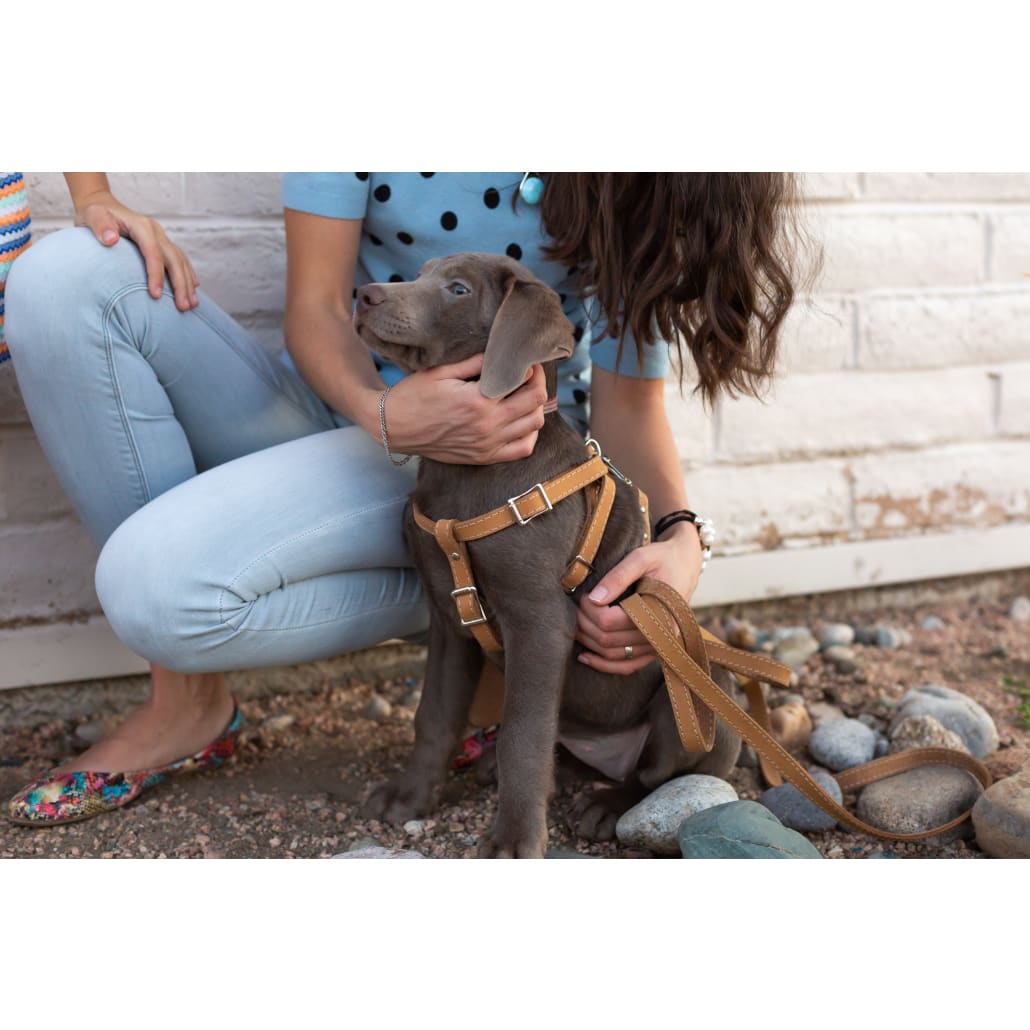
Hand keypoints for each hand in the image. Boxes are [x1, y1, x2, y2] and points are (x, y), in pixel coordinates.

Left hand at [73, 189, 198, 310]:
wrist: (100, 204)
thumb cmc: (94, 214)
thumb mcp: (92, 216)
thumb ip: (100, 226)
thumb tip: (111, 240)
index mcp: (141, 226)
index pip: (153, 253)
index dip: (156, 274)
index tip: (156, 296)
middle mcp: (156, 231)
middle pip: (174, 259)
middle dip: (180, 284)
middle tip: (183, 307)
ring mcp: (161, 237)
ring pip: (180, 261)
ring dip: (187, 283)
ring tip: (192, 304)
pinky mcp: (162, 243)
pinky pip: (180, 259)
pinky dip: (188, 274)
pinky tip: (193, 288)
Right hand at [384, 354, 546, 463]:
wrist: (393, 428)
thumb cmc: (414, 396)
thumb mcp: (441, 371)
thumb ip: (474, 362)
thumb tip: (501, 354)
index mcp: (478, 400)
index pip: (524, 381)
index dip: (530, 367)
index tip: (525, 360)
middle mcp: (488, 425)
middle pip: (536, 402)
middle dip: (538, 383)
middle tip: (530, 374)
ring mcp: (488, 444)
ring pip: (534, 425)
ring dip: (536, 408)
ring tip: (525, 396)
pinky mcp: (484, 457)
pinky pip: (522, 450)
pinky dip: (530, 434)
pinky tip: (522, 422)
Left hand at [576, 520, 702, 674]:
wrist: (685, 565)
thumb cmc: (663, 558)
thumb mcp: (641, 557)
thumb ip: (617, 576)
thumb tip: (593, 598)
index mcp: (659, 611)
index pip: (610, 621)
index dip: (589, 610)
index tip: (583, 596)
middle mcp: (661, 635)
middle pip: (608, 640)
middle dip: (585, 624)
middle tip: (576, 607)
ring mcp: (658, 646)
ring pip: (613, 655)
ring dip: (589, 643)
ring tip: (575, 625)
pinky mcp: (654, 651)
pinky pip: (627, 666)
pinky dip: (604, 665)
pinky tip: (585, 656)